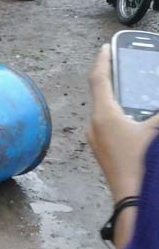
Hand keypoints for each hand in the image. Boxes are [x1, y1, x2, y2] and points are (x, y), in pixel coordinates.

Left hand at [86, 44, 158, 202]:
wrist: (133, 201)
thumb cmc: (144, 164)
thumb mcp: (156, 132)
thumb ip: (158, 115)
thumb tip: (154, 108)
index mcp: (104, 115)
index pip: (99, 79)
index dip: (103, 61)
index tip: (106, 47)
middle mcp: (95, 125)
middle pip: (101, 93)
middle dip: (112, 77)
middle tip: (121, 63)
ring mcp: (97, 140)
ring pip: (105, 110)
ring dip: (117, 97)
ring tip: (131, 86)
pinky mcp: (103, 151)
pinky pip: (108, 124)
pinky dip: (119, 113)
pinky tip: (134, 115)